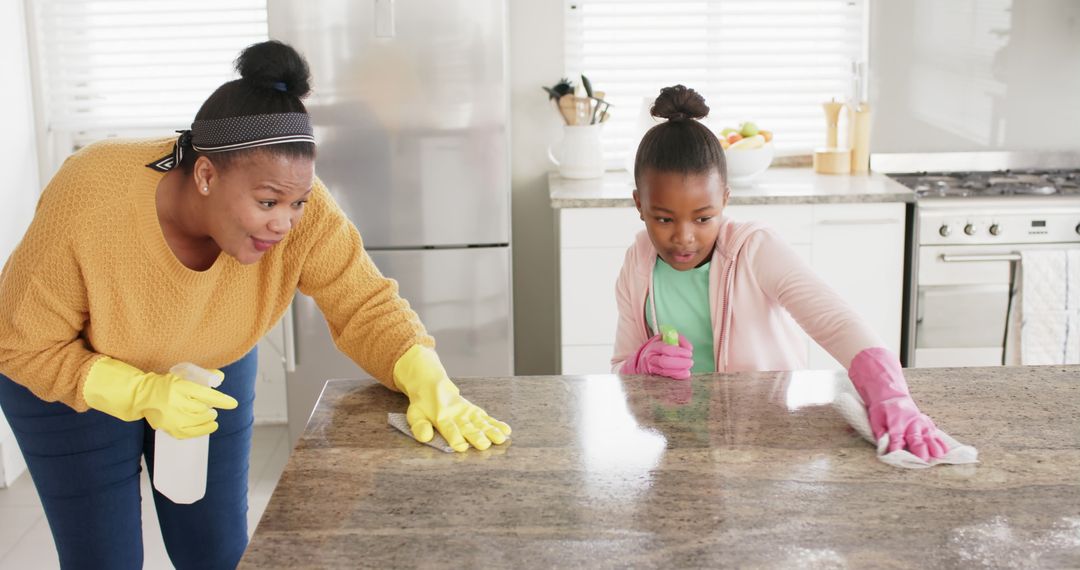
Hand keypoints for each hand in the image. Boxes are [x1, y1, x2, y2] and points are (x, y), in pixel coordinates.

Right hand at [83, 357, 237, 438]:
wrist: (141, 395)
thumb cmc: (166, 383)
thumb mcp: (183, 375)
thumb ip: (202, 376)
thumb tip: (220, 377)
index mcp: (179, 387)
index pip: (206, 395)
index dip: (221, 400)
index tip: (233, 404)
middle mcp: (175, 402)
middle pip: (202, 410)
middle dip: (212, 410)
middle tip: (214, 410)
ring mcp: (171, 417)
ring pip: (198, 421)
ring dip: (208, 419)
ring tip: (211, 416)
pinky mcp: (169, 427)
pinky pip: (190, 433)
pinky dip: (202, 430)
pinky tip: (209, 426)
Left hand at [393, 345, 510, 451]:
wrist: (432, 384)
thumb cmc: (423, 405)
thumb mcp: (415, 414)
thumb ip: (419, 426)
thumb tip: (425, 437)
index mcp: (440, 417)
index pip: (448, 428)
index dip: (454, 437)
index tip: (461, 446)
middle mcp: (456, 415)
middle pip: (468, 427)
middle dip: (476, 436)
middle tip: (484, 444)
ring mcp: (467, 412)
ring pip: (480, 422)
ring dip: (491, 430)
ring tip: (500, 439)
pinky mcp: (474, 411)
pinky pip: (486, 417)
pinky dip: (496, 423)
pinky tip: (506, 430)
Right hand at [621, 334, 692, 379]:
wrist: (646, 358)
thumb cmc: (660, 347)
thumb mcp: (667, 339)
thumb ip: (679, 339)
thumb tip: (689, 348)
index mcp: (654, 346)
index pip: (666, 349)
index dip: (679, 352)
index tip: (689, 353)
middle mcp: (650, 358)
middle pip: (664, 362)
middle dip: (680, 363)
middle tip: (690, 362)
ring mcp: (651, 368)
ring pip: (665, 372)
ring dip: (679, 371)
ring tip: (688, 368)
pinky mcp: (654, 377)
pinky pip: (666, 378)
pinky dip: (677, 376)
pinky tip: (684, 374)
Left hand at [866, 396, 947, 460]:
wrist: (893, 397)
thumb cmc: (883, 411)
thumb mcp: (876, 420)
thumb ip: (881, 434)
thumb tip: (885, 448)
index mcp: (897, 422)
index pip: (897, 438)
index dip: (897, 448)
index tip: (896, 456)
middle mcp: (912, 423)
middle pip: (917, 439)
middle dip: (920, 450)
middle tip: (923, 460)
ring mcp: (923, 424)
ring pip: (931, 437)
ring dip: (934, 448)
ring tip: (938, 457)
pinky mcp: (930, 426)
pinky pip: (938, 436)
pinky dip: (941, 444)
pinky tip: (946, 452)